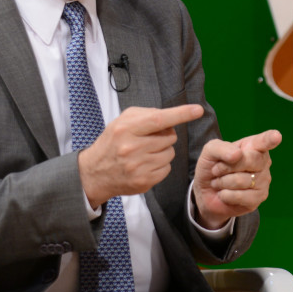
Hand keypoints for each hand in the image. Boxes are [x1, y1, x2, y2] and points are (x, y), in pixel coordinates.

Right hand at [78, 104, 202, 207]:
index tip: (197, 110)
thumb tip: (170, 118)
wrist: (95, 172)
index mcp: (126, 129)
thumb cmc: (112, 143)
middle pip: (169, 137)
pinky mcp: (144, 181)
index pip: (158, 119)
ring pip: (170, 153)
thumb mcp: (122, 121)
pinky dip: (160, 165)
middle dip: (165, 136)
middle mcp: (132, 147)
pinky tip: (145, 165)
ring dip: (163, 151)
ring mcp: (138, 166)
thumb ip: (146, 115)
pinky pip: (167, 168)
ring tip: (145, 153)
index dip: (180, 114)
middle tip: (149, 140)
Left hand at [192, 129, 281, 228]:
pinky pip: (240, 196)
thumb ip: (221, 148)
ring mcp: (263, 181)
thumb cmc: (212, 167)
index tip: (276, 136)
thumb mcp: (210, 151)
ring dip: (222, 182)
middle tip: (217, 170)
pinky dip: (225, 195)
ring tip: (220, 182)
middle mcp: (263, 162)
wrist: (206, 192)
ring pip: (241, 180)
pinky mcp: (258, 198)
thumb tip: (238, 155)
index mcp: (254, 145)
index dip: (270, 139)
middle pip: (250, 160)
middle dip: (226, 166)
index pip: (264, 141)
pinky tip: (224, 193)